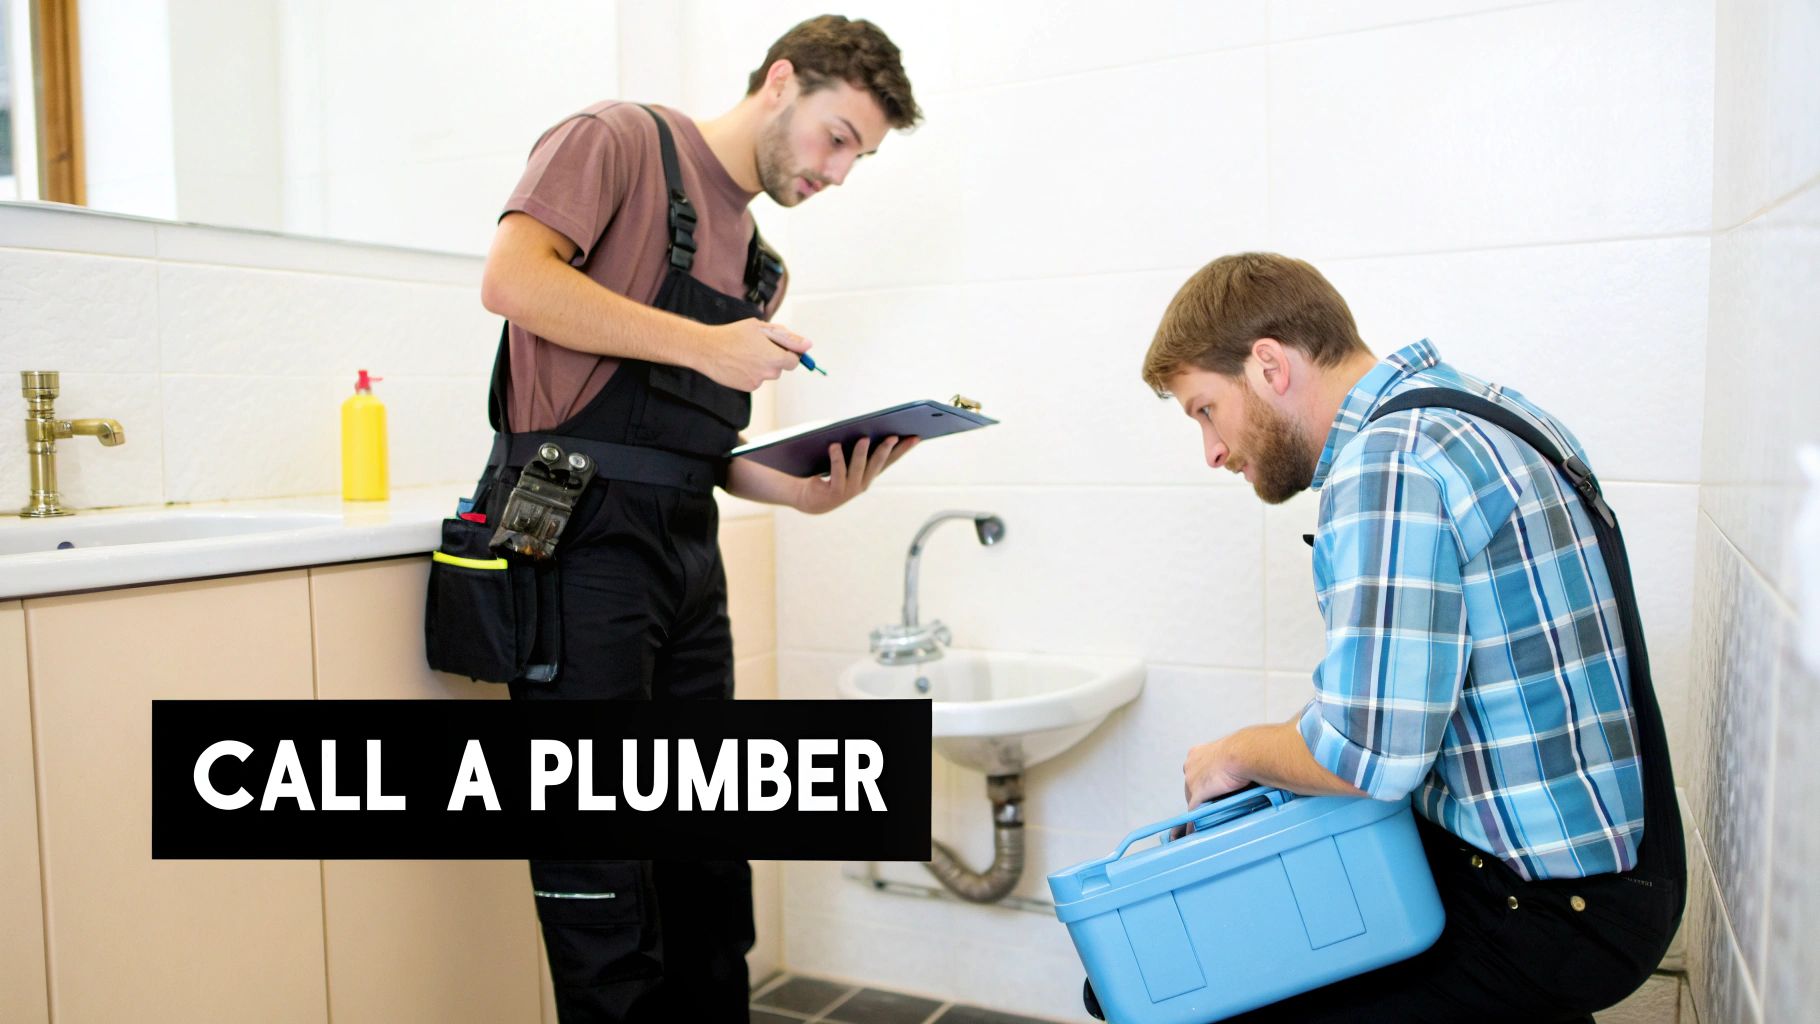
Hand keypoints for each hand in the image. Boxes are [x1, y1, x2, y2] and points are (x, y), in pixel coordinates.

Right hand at [695, 319, 809, 391]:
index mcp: (775, 357)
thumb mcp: (761, 328)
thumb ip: (787, 338)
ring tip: (745, 353)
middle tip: (757, 346)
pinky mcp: (748, 387)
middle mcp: (768, 372)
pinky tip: (739, 362)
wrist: (707, 349)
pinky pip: (757, 380)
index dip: (789, 353)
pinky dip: (751, 372)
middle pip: (781, 368)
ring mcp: (758, 381)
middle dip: (774, 358)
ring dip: (762, 365)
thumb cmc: (734, 334)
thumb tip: (808, 345)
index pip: (795, 361)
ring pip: (768, 374)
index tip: (781, 347)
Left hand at [794, 436, 918, 514]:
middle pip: (878, 463)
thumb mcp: (844, 455)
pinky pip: (837, 472)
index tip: (917, 436)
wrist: (807, 497)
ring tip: (864, 438)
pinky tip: (834, 445)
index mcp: (869, 473)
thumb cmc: (826, 471)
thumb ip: (854, 443)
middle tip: (893, 435)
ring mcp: (850, 489)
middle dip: (886, 449)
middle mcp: (863, 482)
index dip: (904, 449)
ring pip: (859, 468)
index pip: (891, 459)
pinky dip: (836, 458)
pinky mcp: (834, 493)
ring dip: (862, 452)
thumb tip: (862, 428)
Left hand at [1170, 736, 1249, 838]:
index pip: (1195, 774)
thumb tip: (1238, 775)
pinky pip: (1193, 813)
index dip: (1202, 785)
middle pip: (1190, 789)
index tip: (1208, 792)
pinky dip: (1194, 824)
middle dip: (1200, 799)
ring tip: (1203, 823)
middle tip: (1210, 809)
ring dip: (1198, 811)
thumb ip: (1228, 765)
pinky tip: (1196, 832)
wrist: (1243, 753)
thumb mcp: (1232, 755)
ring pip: (1192, 801)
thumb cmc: (1245, 752)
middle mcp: (1190, 766)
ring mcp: (1191, 781)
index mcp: (1197, 754)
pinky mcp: (1198, 794)